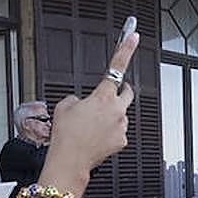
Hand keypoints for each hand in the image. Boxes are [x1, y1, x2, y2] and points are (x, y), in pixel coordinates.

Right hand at [42, 33, 137, 188]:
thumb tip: (81, 102)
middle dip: (121, 90)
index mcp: (102, 96)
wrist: (70, 160)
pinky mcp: (122, 141)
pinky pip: (118, 132)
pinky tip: (96, 138)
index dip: (126, 49)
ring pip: (121, 115)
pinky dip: (110, 133)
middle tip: (110, 95)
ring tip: (93, 126)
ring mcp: (121, 126)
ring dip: (111, 116)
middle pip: (127, 92)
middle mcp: (116, 110)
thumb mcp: (63, 106)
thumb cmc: (66, 135)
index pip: (116, 67)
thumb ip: (76, 98)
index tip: (134, 37)